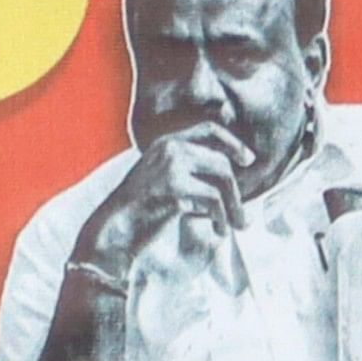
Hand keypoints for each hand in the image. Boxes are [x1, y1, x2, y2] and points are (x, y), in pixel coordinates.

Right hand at [74, 123, 250, 278]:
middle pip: (222, 161)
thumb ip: (189, 172)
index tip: (248, 161)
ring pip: (223, 177)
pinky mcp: (173, 186)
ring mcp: (170, 165)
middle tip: (241, 217)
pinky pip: (213, 199)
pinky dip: (222, 218)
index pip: (209, 129)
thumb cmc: (138, 211)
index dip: (233, 143)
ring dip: (234, 206)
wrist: (113, 229)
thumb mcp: (163, 181)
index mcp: (165, 143)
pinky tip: (219, 230)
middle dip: (237, 192)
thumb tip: (229, 177)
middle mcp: (168, 148)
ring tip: (235, 225)